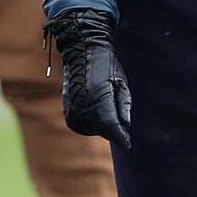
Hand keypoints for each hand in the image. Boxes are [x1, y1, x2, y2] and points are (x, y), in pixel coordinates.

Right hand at [46, 8, 131, 147]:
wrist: (82, 52)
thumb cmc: (106, 66)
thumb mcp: (121, 83)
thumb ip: (123, 107)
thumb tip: (125, 127)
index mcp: (98, 100)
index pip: (110, 127)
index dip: (120, 137)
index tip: (127, 144)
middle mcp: (83, 109)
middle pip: (103, 131)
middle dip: (112, 126)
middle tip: (114, 103)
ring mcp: (73, 112)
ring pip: (94, 130)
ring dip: (102, 124)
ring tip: (102, 100)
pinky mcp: (68, 114)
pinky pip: (83, 127)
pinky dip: (91, 123)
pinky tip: (94, 107)